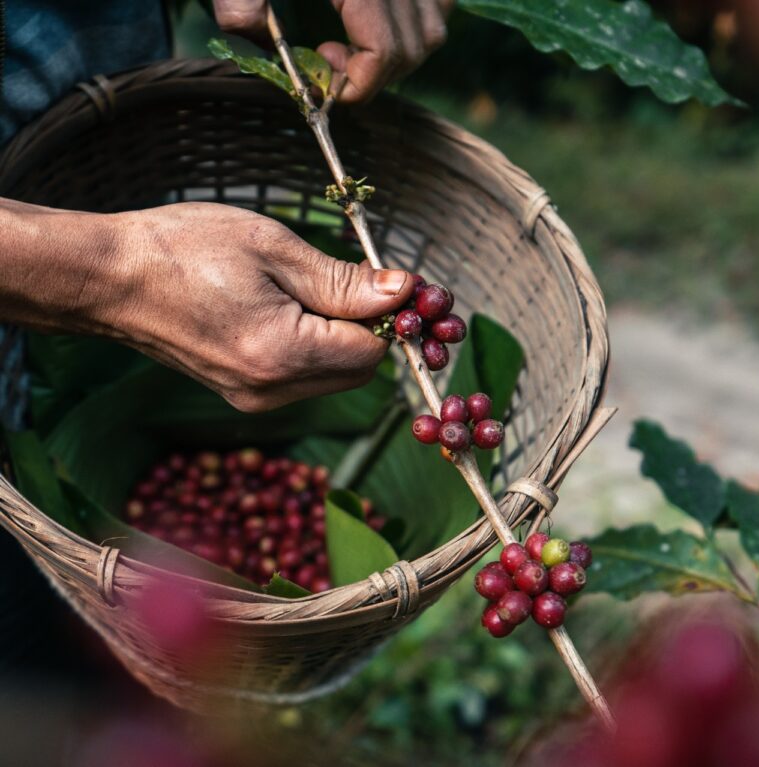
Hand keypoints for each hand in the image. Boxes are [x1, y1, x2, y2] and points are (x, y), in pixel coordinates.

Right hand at [111, 203, 411, 410]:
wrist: (111, 279)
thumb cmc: (183, 250)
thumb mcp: (271, 247)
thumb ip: (343, 280)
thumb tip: (403, 292)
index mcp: (282, 353)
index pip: (373, 350)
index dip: (392, 315)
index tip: (390, 280)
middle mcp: (271, 390)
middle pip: (359, 370)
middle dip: (370, 327)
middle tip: (353, 279)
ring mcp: (254, 399)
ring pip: (333, 376)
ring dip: (341, 337)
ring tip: (310, 289)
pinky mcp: (242, 396)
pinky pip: (303, 378)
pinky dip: (314, 348)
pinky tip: (289, 310)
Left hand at [212, 0, 453, 101]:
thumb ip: (239, 2)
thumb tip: (254, 40)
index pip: (384, 50)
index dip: (359, 83)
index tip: (327, 79)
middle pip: (415, 46)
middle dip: (377, 73)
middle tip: (334, 62)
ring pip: (434, 27)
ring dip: (400, 51)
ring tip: (357, 43)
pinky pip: (440, 0)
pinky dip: (417, 19)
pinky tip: (379, 16)